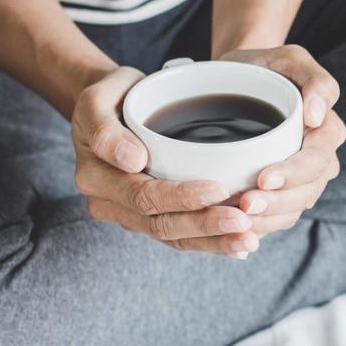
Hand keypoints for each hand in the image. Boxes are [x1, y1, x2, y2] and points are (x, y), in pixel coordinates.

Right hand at [71, 66, 259, 256]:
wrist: (109, 108)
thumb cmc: (110, 98)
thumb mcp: (96, 100)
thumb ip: (106, 130)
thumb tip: (133, 160)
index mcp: (96, 178)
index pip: (144, 195)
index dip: (182, 197)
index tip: (219, 190)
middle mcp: (110, 203)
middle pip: (162, 224)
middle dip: (206, 226)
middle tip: (245, 222)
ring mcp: (130, 215)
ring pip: (174, 237)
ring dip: (214, 242)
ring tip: (249, 240)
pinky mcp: (149, 218)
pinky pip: (180, 237)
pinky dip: (210, 243)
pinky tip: (239, 247)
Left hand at [218, 45, 343, 237]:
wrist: (237, 80)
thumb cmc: (264, 67)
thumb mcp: (290, 58)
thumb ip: (314, 78)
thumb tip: (317, 116)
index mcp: (326, 129)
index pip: (318, 158)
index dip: (294, 173)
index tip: (263, 178)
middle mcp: (320, 158)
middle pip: (307, 189)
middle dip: (277, 202)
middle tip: (245, 205)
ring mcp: (302, 179)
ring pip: (294, 208)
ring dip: (268, 218)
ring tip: (239, 219)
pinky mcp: (283, 193)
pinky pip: (279, 217)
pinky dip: (261, 225)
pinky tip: (239, 229)